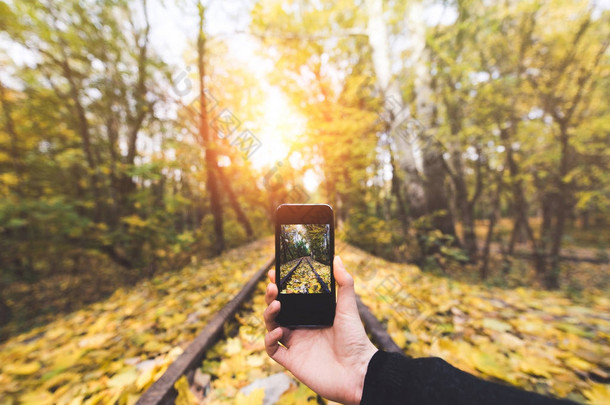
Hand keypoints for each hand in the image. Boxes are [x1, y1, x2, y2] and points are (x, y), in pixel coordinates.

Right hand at [263, 256, 377, 404]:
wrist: (359, 372)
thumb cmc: (356, 340)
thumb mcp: (348, 308)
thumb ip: (344, 283)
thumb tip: (337, 258)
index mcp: (311, 316)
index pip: (290, 298)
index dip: (280, 287)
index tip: (274, 273)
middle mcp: (301, 329)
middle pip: (277, 311)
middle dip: (270, 297)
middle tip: (272, 286)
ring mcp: (295, 345)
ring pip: (271, 327)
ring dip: (269, 314)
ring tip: (277, 305)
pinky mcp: (292, 361)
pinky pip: (272, 350)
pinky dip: (270, 339)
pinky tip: (279, 331)